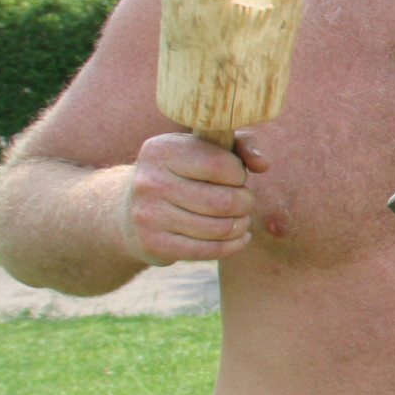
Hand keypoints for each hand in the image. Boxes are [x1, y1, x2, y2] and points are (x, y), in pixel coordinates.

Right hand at [121, 132, 269, 265]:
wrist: (132, 210)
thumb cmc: (184, 174)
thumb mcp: (206, 149)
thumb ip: (241, 144)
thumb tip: (263, 163)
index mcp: (163, 150)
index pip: (220, 165)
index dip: (239, 174)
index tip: (236, 177)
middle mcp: (150, 181)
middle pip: (225, 201)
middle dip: (246, 203)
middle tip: (244, 202)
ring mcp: (148, 215)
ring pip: (220, 228)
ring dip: (240, 224)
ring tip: (240, 218)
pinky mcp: (153, 244)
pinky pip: (208, 250)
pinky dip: (232, 245)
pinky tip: (238, 237)